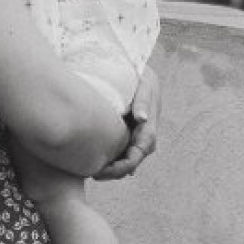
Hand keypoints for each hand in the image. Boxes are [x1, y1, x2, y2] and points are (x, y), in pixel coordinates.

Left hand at [93, 64, 161, 180]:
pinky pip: (120, 149)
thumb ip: (143, 100)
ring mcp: (135, 133)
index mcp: (150, 124)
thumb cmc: (138, 75)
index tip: (108, 169)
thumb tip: (142, 118)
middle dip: (117, 171)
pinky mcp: (125, 130)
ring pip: (127, 157)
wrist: (134, 69)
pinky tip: (95, 165)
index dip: (126, 164)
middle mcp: (144, 132)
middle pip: (133, 159)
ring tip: (93, 172)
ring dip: (113, 168)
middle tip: (95, 175)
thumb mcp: (143, 83)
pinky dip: (111, 159)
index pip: (141, 150)